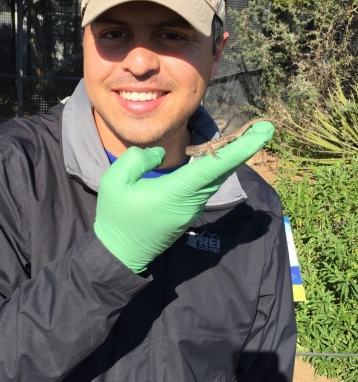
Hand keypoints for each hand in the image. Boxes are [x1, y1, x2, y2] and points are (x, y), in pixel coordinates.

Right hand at [94, 121, 273, 272]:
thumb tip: (160, 153)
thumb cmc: (116, 216)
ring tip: (248, 135)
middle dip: (246, 148)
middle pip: (224, 170)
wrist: (119, 253)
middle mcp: (191, 200)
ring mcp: (192, 208)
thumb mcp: (116, 181)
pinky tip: (222, 155)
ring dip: (234, 157)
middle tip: (266, 128)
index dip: (241, 148)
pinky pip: (208, 185)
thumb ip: (139, 159)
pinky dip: (220, 167)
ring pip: (218, 178)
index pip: (214, 166)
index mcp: (176, 192)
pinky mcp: (188, 211)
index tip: (263, 134)